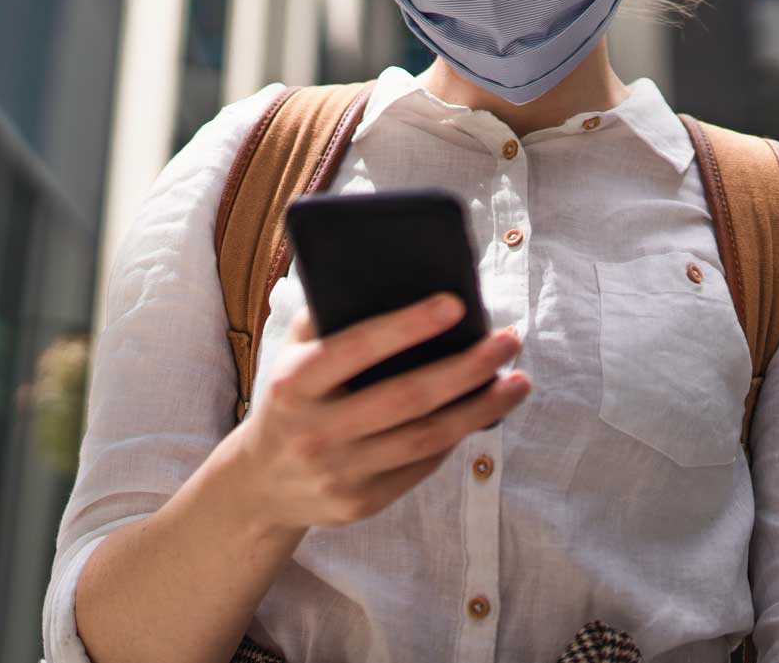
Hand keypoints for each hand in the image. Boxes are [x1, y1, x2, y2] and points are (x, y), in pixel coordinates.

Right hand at [229, 293, 530, 531]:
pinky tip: (483, 412)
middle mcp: (314, 431)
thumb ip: (326, 317)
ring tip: (518, 381)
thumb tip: (387, 274)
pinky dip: (457, 436)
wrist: (259, 484)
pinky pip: (421, 465)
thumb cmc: (290, 399)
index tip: (456, 304)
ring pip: (426, 437)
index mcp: (294, 383)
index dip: (407, 326)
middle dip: (467, 367)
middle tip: (509, 340)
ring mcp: (338, 473)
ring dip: (481, 409)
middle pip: (407, 397)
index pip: (355, 348)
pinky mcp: (360, 504)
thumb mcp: (289, 355)